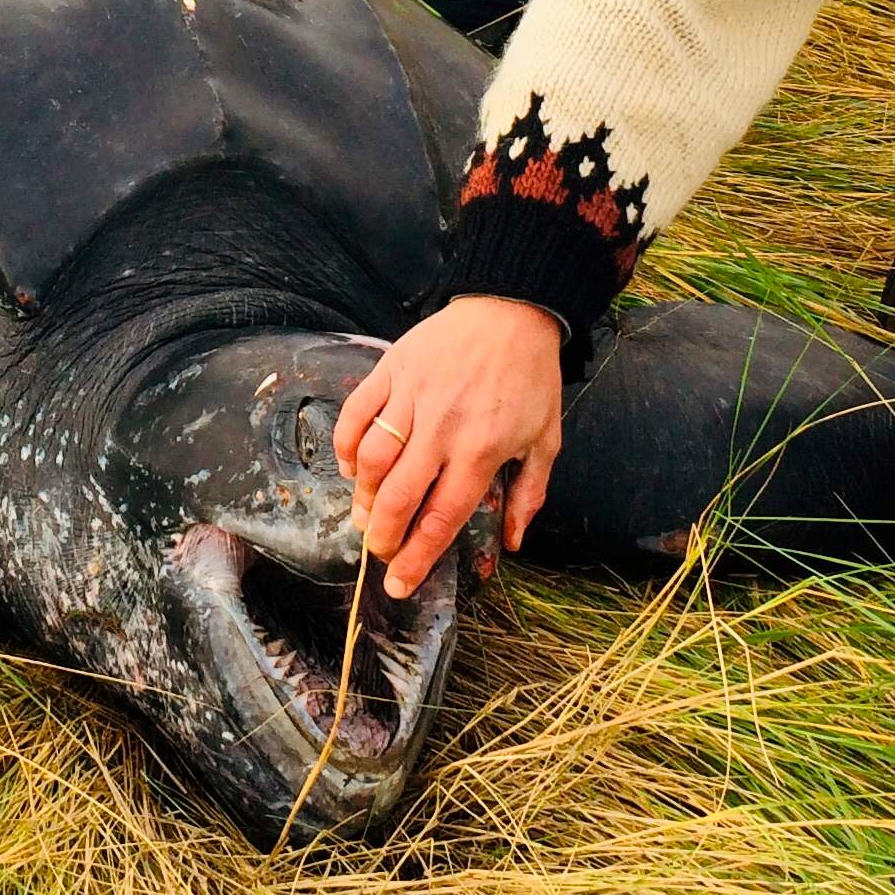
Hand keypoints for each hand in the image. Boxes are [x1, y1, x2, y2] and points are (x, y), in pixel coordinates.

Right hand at [335, 294, 565, 598]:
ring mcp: (412, 397)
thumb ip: (529, 493)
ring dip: (363, 496)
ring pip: (373, 459)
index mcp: (481, 450)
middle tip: (379, 552)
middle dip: (383, 536)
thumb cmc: (530, 377)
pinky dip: (348, 445)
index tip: (399, 584)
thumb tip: (511, 543)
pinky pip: (356, 414)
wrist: (511, 310)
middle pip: (400, 496)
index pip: (441, 517)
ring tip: (365, 516)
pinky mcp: (392, 370)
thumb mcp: (546, 439)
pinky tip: (353, 466)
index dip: (417, 557)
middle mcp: (442, 428)